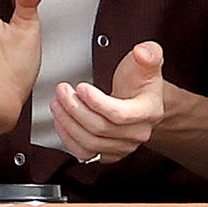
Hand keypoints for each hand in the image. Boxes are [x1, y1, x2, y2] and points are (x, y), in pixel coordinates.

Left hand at [50, 41, 165, 164]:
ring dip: (68, 123)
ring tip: (58, 103)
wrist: (142, 100)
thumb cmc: (141, 80)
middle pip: (100, 128)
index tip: (81, 87)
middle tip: (62, 91)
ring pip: (90, 142)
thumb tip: (142, 52)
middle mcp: (138, 133)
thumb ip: (149, 53)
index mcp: (149, 111)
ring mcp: (124, 146)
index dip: (96, 102)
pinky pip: (85, 153)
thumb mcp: (149, 61)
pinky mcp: (109, 154)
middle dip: (75, 108)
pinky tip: (62, 121)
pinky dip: (68, 138)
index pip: (119, 114)